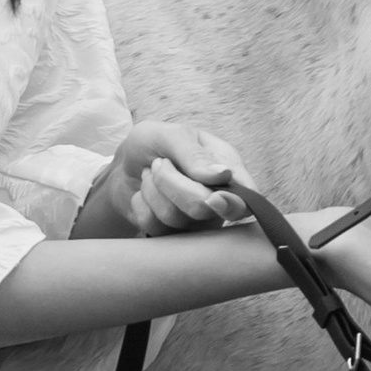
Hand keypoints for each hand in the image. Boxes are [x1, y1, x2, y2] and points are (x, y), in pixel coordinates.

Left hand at [80, 118, 247, 237]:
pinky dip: (141, 205)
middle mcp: (217, 197)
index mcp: (227, 167)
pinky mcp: (172, 234)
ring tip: (151, 175)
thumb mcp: (169, 135)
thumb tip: (223, 175)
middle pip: (203, 207)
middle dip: (172, 184)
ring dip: (153, 191)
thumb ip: (194, 153)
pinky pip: (154, 227)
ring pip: (174, 218)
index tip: (212, 198)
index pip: (247, 196)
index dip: (233, 202)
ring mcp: (196, 220)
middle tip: (159, 164)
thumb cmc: (152, 145)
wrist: (124, 164)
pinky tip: (145, 195)